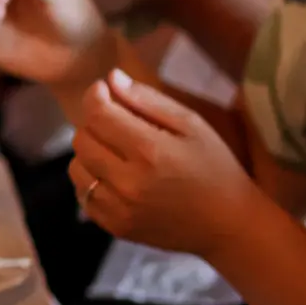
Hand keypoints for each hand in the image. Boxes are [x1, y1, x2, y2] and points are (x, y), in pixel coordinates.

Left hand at [72, 70, 255, 259]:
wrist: (228, 225)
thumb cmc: (215, 167)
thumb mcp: (191, 124)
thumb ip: (148, 99)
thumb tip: (111, 78)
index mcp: (149, 151)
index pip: (98, 114)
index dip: (95, 95)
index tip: (104, 90)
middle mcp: (127, 182)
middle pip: (81, 139)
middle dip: (94, 122)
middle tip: (116, 121)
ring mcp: (119, 209)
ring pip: (77, 168)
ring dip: (90, 152)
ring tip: (116, 150)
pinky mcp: (116, 227)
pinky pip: (83, 196)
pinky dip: (92, 180)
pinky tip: (115, 176)